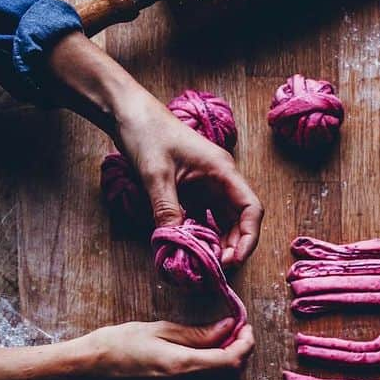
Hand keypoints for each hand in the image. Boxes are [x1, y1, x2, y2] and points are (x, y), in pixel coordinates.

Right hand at [77, 318, 254, 379]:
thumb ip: (198, 333)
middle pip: (234, 379)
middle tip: (237, 332)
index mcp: (182, 368)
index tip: (244, 326)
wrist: (91, 372)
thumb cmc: (119, 344)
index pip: (232, 361)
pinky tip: (208, 356)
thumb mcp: (160, 330)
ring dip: (232, 366)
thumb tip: (228, 327)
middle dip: (243, 355)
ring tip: (223, 341)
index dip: (246, 344)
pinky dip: (218, 375)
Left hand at [113, 91, 262, 265]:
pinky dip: (199, 234)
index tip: (233, 260)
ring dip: (216, 242)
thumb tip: (176, 246)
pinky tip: (188, 246)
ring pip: (222, 221)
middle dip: (232, 246)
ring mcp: (207, 185)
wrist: (128, 112)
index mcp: (223, 171)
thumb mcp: (156, 175)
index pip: (251, 210)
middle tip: (213, 266)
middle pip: (239, 220)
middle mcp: (221, 180)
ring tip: (202, 261)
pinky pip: (203, 217)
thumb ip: (168, 211)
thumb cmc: (147, 133)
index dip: (248, 238)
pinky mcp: (192, 190)